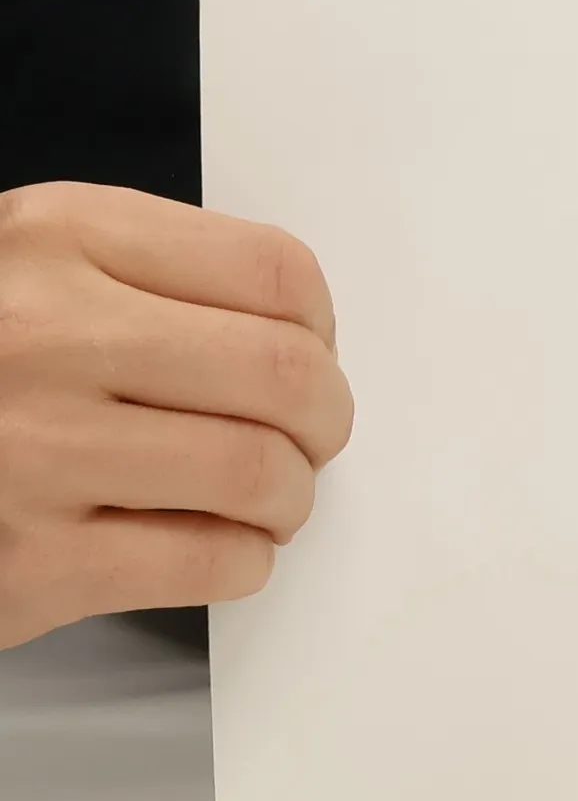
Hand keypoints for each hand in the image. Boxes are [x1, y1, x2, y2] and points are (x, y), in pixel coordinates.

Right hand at [0, 183, 353, 649]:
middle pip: (284, 372)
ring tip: (268, 500)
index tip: (312, 354)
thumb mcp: (31, 268)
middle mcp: (45, 334)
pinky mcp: (30, 562)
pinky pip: (207, 561)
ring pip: (257, 471)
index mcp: (59, 238)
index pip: (274, 270)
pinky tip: (221, 547)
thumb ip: (152, 277)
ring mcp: (33, 449)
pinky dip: (244, 561)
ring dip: (290, 497)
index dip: (320, 327)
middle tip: (311, 439)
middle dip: (325, 419)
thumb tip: (299, 333)